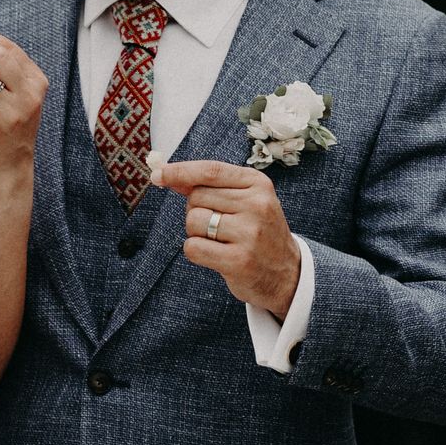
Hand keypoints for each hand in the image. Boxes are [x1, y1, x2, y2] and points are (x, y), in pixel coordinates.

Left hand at [154, 159, 301, 313]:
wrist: (288, 273)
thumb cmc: (258, 232)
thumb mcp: (245, 200)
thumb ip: (209, 186)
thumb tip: (166, 174)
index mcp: (258, 184)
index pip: (210, 171)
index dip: (179, 171)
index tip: (157, 174)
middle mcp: (257, 205)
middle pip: (196, 197)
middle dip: (196, 210)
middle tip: (218, 225)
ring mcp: (249, 233)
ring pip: (193, 221)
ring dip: (196, 233)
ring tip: (220, 241)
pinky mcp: (239, 260)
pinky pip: (193, 247)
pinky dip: (196, 251)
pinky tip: (216, 255)